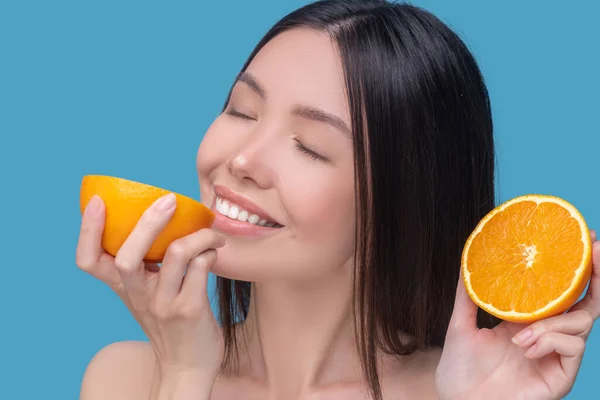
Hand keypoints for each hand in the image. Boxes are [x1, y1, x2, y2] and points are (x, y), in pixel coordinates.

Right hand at [76, 193, 225, 378]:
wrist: (188, 364)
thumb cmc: (170, 320)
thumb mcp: (147, 294)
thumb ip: (146, 265)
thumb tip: (160, 215)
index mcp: (123, 288)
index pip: (88, 261)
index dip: (87, 231)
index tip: (97, 202)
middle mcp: (138, 296)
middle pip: (128, 255)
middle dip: (148, 222)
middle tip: (170, 200)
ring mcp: (163, 304)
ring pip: (177, 253)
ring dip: (199, 235)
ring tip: (211, 235)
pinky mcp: (190, 309)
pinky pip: (201, 266)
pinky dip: (210, 251)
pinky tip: (214, 253)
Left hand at [436, 230, 599, 399]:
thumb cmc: (461, 369)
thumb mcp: (461, 324)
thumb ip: (467, 295)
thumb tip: (466, 261)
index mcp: (528, 321)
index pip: (560, 291)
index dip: (576, 268)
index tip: (583, 239)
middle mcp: (547, 335)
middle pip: (586, 302)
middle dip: (596, 276)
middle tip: (595, 249)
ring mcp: (556, 355)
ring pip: (580, 323)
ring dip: (552, 322)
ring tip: (519, 336)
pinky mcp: (560, 376)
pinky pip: (573, 347)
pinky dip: (551, 340)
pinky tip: (525, 348)